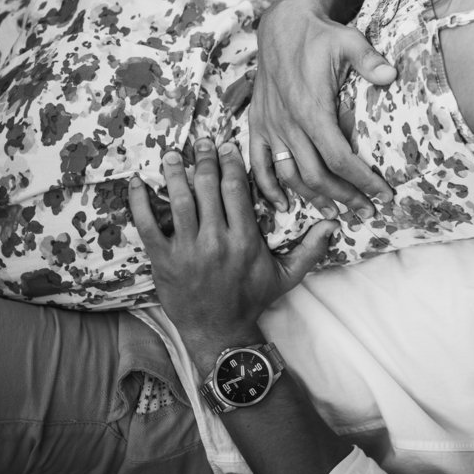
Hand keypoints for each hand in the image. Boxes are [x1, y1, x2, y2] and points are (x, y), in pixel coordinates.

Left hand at [128, 138, 337, 352]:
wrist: (219, 331)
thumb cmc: (253, 300)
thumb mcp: (288, 276)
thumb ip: (311, 249)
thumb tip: (335, 225)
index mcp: (245, 240)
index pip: (236, 191)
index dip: (231, 164)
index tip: (228, 146)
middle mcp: (216, 241)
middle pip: (208, 188)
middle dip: (204, 160)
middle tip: (201, 142)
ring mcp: (187, 251)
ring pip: (179, 201)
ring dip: (174, 174)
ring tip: (172, 154)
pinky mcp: (164, 261)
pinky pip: (148, 225)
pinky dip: (140, 202)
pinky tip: (138, 182)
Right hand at [250, 0, 396, 218]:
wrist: (281, 23)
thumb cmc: (320, 34)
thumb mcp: (349, 40)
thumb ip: (370, 60)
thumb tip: (391, 76)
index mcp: (312, 110)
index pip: (340, 158)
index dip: (363, 181)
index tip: (383, 195)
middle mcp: (289, 123)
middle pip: (316, 175)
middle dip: (344, 198)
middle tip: (368, 213)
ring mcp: (271, 125)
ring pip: (289, 175)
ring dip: (312, 199)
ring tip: (337, 214)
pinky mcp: (258, 123)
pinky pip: (258, 163)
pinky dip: (268, 187)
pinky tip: (284, 205)